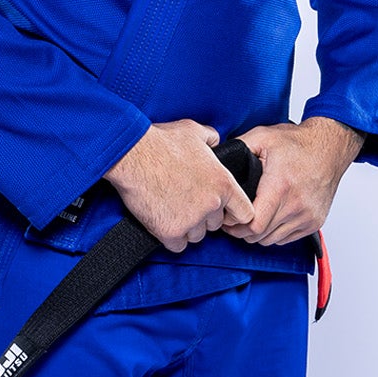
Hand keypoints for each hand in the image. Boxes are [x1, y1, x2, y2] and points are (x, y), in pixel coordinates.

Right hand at [105, 119, 255, 252]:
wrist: (132, 155)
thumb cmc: (161, 141)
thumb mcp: (195, 131)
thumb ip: (212, 139)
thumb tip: (216, 142)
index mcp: (223, 183)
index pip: (245, 213)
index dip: (234, 213)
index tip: (224, 212)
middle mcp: (211, 205)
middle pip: (215, 225)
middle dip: (203, 217)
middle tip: (186, 203)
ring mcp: (191, 221)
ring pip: (196, 236)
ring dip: (187, 228)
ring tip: (171, 210)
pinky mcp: (170, 231)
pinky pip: (178, 246)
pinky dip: (171, 238)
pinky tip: (163, 222)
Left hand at [232, 117, 363, 244]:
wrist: (330, 147)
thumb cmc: (299, 143)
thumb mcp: (263, 137)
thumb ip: (238, 147)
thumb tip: (217, 158)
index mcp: (280, 186)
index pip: (253, 224)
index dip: (235, 225)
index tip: (228, 217)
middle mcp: (296, 205)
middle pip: (259, 236)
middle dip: (242, 231)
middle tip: (233, 221)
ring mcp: (307, 216)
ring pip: (272, 240)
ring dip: (258, 234)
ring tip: (250, 219)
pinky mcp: (314, 222)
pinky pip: (286, 239)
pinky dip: (274, 233)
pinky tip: (269, 219)